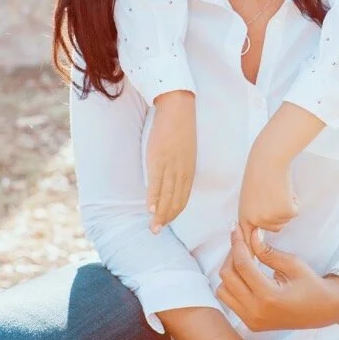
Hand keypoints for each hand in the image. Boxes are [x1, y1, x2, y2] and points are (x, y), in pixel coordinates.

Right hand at [147, 90, 195, 232]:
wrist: (178, 108)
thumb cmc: (180, 128)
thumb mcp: (185, 151)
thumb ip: (180, 166)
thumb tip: (172, 178)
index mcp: (189, 170)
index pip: (183, 197)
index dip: (174, 212)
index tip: (166, 222)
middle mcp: (182, 171)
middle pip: (175, 201)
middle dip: (166, 218)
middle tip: (156, 231)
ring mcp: (171, 166)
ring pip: (166, 195)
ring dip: (159, 214)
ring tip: (153, 227)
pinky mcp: (159, 159)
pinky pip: (156, 183)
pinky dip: (153, 197)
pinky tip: (150, 209)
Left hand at [216, 225, 338, 330]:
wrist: (322, 311)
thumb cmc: (310, 284)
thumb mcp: (292, 263)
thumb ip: (267, 251)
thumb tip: (250, 234)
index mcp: (268, 296)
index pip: (242, 265)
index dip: (237, 243)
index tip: (235, 228)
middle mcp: (256, 311)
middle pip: (227, 277)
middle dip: (232, 255)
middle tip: (241, 242)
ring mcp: (252, 320)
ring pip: (223, 290)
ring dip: (230, 271)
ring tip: (243, 259)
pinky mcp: (250, 324)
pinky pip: (230, 301)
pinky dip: (232, 285)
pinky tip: (245, 274)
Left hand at [238, 144, 297, 246]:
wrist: (268, 158)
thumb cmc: (259, 173)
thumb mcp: (248, 198)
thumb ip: (252, 215)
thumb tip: (258, 231)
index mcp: (244, 217)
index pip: (248, 243)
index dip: (253, 255)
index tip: (255, 267)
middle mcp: (256, 222)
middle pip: (273, 229)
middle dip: (277, 214)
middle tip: (271, 194)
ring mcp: (271, 218)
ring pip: (284, 221)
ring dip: (284, 207)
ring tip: (276, 189)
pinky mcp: (285, 212)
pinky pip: (294, 212)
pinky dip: (293, 201)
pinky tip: (285, 188)